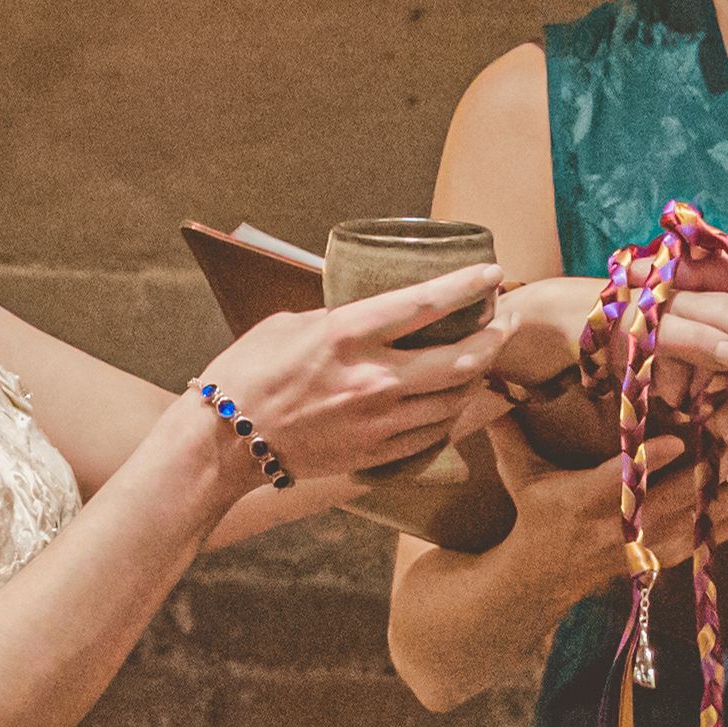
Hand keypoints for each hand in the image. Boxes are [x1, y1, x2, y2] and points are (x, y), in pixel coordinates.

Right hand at [205, 269, 505, 484]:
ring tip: (483, 358)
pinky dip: (452, 412)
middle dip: (494, 335)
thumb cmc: (247, 374)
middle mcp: (373, 379)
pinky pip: (434, 433)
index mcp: (349, 335)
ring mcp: (379, 422)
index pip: (428, 304)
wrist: (224, 443)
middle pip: (462, 358)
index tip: (492, 273)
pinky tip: (454, 398)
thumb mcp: (292, 324)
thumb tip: (372, 309)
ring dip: (478, 375)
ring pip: (456, 399)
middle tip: (503, 319)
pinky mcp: (376, 453)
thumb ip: (340, 318)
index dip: (469, 285)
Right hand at [492, 418, 727, 608]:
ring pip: (714, 512)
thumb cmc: (534, 514)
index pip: (616, 481)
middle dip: (724, 466)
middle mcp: (627, 526)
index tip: (672, 440)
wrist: (544, 581)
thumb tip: (486, 377)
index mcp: (584, 502)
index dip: (645, 462)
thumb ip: (509, 431)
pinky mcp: (678, 550)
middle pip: (681, 495)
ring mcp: (657, 541)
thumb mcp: (520, 474)